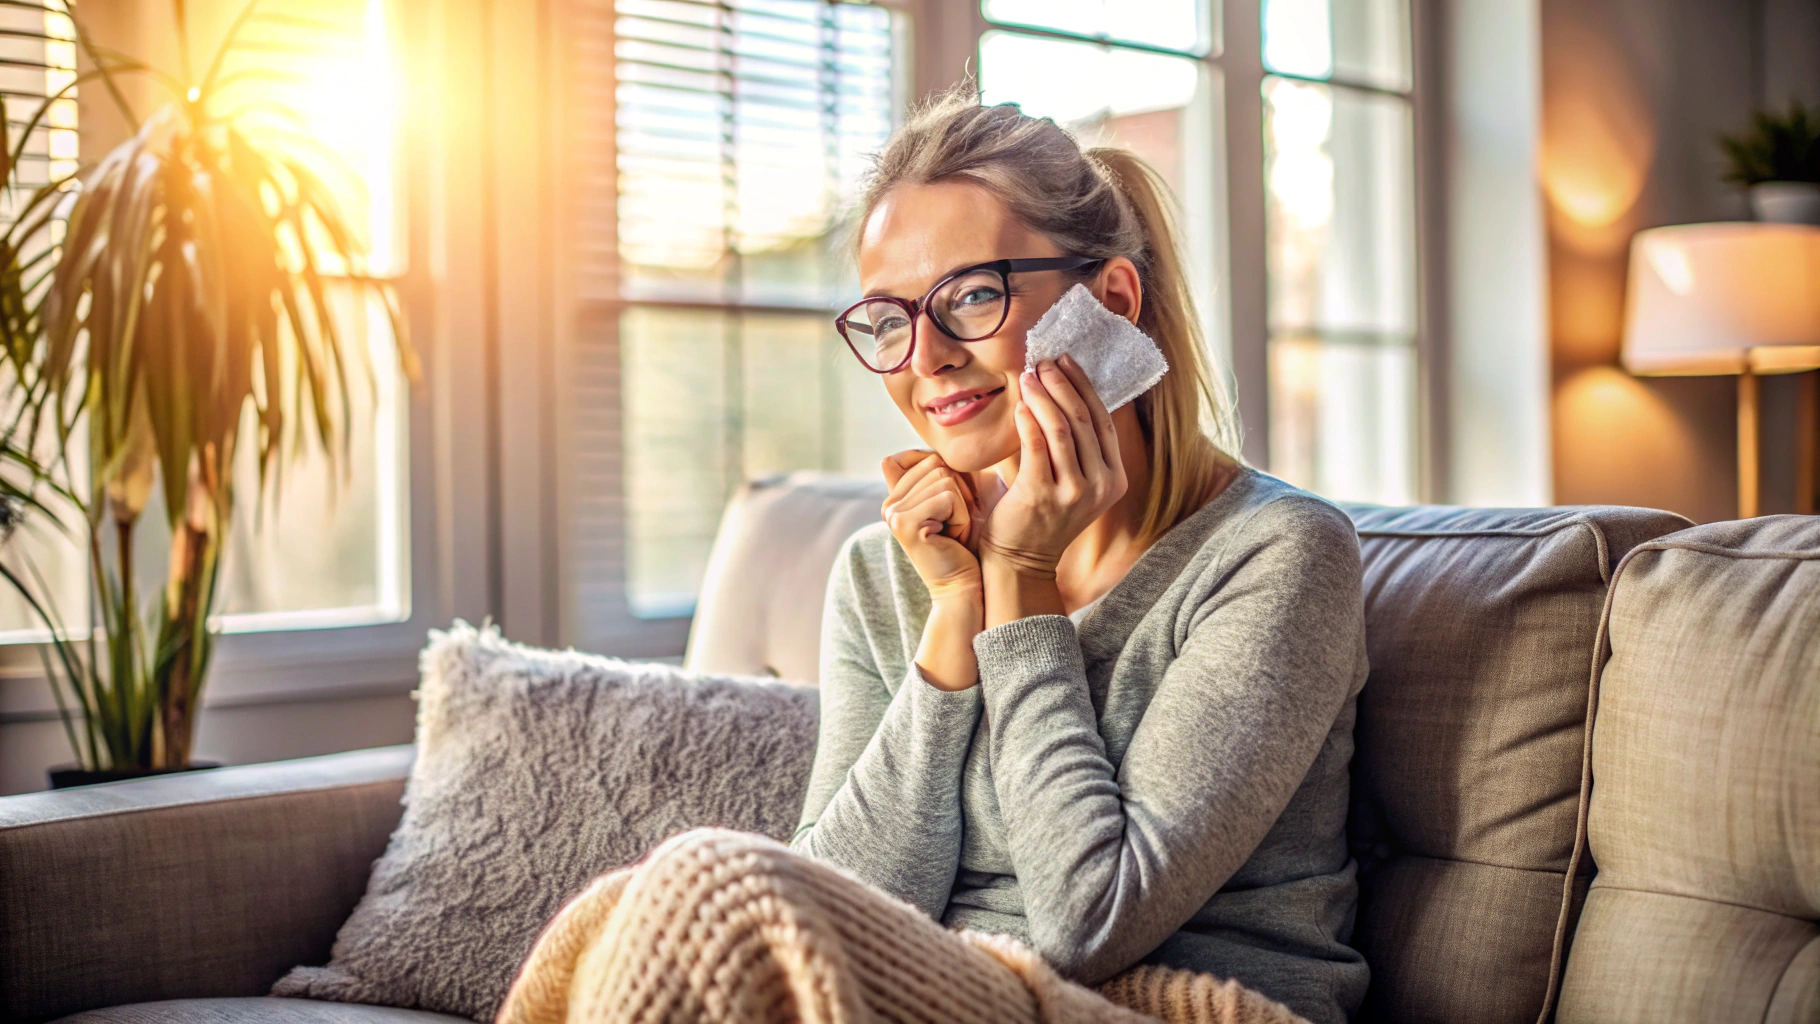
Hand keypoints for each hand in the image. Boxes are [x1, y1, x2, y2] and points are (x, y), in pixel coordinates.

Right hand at [882, 450, 983, 690]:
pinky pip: (947, 496)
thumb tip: (895, 455)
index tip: (950, 515)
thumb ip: (930, 477)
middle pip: (937, 465)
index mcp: (895, 498)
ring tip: (952, 532)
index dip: (952, 481)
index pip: (928, 458)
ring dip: (961, 507)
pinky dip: (961, 517)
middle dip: (958, 494)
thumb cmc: (963, 547)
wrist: (962, 588)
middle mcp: (889, 504)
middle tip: (952, 526)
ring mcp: (893, 513)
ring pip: (944, 478)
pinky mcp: (905, 523)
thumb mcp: (948, 504)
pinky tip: (952, 538)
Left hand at [978, 356, 1127, 580]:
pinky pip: (1036, 445)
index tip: (1066, 362)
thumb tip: (1062, 387)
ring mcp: (1073, 493)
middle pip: (1082, 420)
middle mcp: (1100, 486)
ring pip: (1060, 428)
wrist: (1021, 560)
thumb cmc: (1043, 513)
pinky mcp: (1042, 496)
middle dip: (1061, 384)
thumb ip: (1075, 445)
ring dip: (1042, 396)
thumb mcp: (1074, 480)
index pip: (1103, 421)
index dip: (1084, 386)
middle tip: (1042, 362)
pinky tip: (1020, 404)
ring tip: (1028, 376)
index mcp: (1115, 480)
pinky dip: (1028, 419)